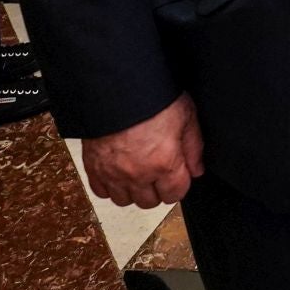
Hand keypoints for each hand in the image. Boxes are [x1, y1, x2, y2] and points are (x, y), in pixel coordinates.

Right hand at [80, 93, 204, 207]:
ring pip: (125, 200)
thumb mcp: (186, 115)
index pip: (175, 194)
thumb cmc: (152, 98)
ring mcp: (112, 172)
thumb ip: (194, 147)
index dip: (180, 184)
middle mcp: (137, 173)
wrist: (115, 88)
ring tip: (140, 173)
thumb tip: (197, 169)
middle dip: (158, 189)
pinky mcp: (93, 167)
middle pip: (150, 201)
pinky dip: (111, 186)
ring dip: (134, 191)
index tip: (179, 174)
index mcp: (163, 162)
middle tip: (160, 172)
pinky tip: (119, 172)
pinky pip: (101, 192)